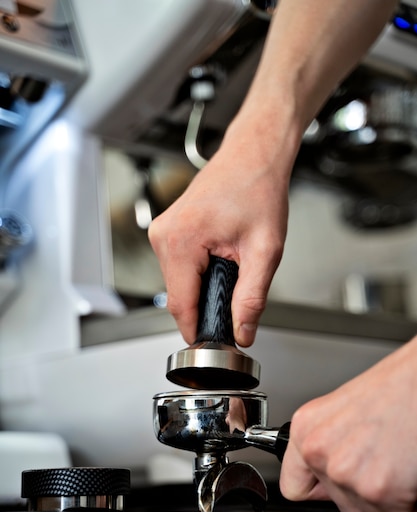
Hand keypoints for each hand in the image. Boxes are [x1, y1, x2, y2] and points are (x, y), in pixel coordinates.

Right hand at [148, 122, 291, 346]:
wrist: (253, 156)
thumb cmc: (258, 189)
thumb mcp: (265, 250)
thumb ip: (252, 297)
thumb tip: (242, 332)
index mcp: (181, 241)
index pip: (180, 306)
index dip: (198, 331)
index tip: (214, 347)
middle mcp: (163, 236)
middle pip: (178, 297)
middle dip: (205, 308)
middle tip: (237, 303)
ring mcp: (162, 232)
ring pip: (178, 284)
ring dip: (203, 289)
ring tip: (233, 270)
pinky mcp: (168, 231)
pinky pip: (179, 268)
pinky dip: (199, 275)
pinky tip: (221, 262)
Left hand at [279, 335, 416, 511]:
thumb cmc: (396, 387)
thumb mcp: (344, 409)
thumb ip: (330, 443)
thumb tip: (329, 472)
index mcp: (306, 429)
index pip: (295, 488)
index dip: (320, 490)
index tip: (332, 487)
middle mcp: (320, 453)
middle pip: (341, 503)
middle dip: (365, 490)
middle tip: (384, 459)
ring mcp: (348, 475)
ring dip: (391, 496)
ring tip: (399, 458)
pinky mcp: (382, 491)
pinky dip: (413, 502)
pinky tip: (412, 470)